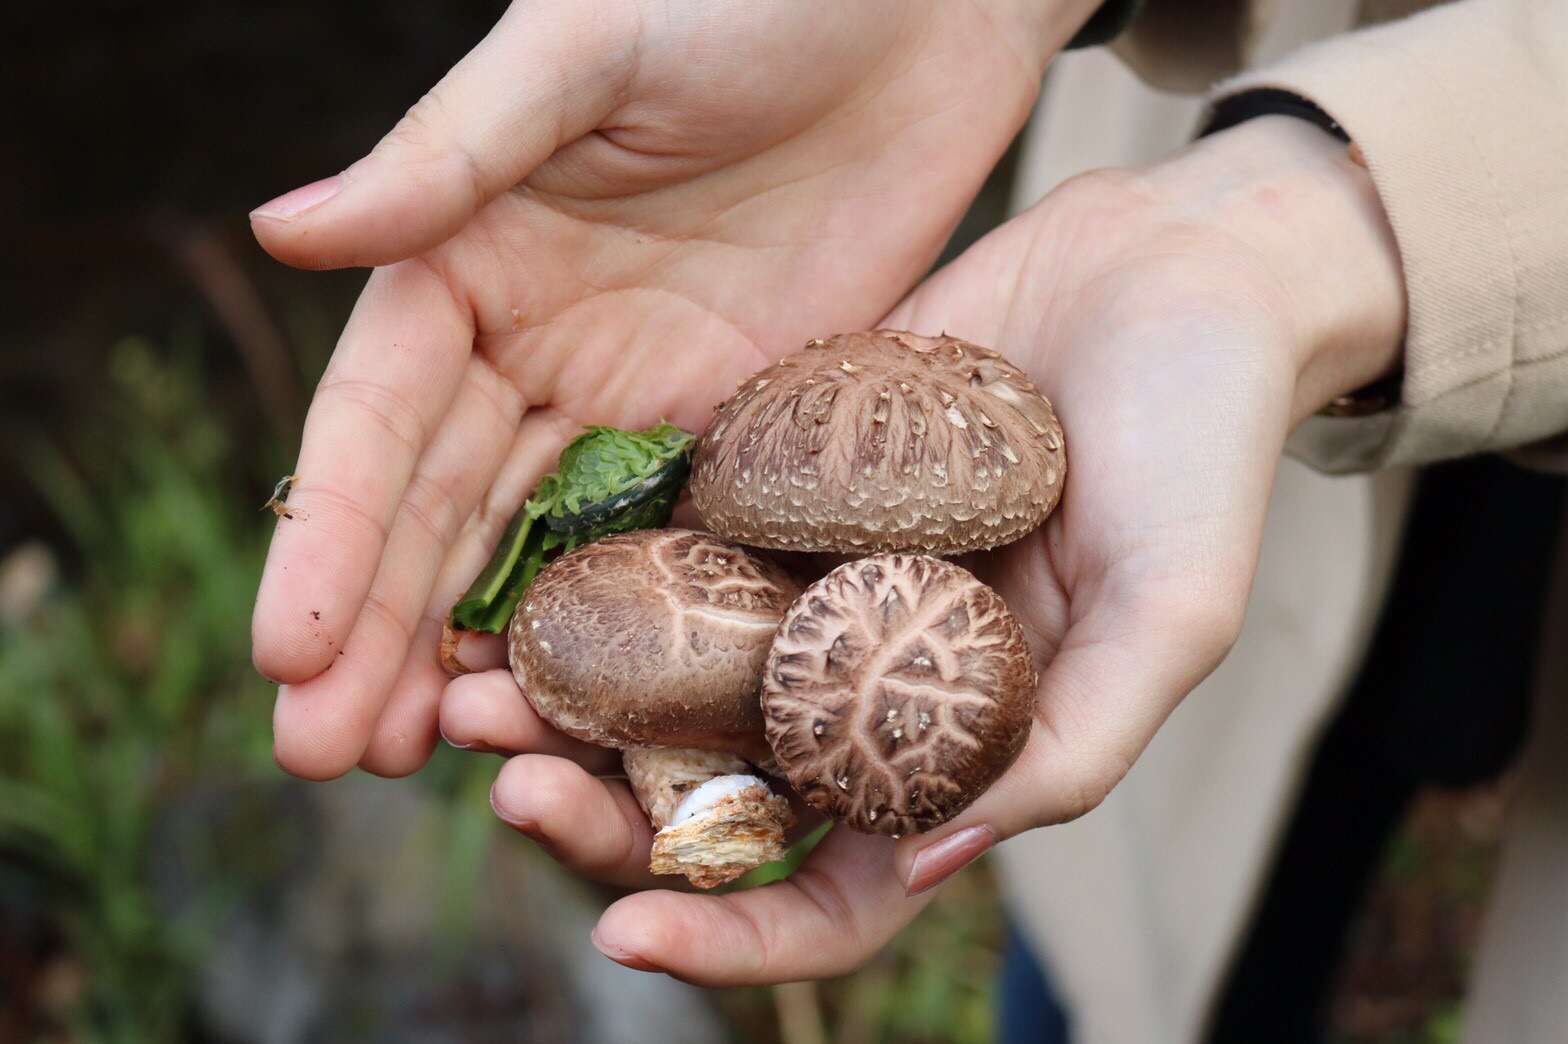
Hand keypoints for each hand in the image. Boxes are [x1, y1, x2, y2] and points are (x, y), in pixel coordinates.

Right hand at [251, 0, 1102, 778]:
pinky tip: (587, 713)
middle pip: (442, 513)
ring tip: (425, 762)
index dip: (330, 536)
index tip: (286, 652)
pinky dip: (623, 632)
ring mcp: (644, 402)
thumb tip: (281, 230)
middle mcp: (541, 349)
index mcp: (471, 262)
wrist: (921, 3)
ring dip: (483, 657)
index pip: (379, 421)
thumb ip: (450, 154)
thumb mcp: (586, 51)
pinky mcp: (747, 433)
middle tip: (325, 757)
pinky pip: (672, 549)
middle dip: (381, 634)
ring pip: (544, 555)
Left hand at [453, 115, 1406, 981]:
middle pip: (713, 796)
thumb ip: (1070, 746)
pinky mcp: (768, 487)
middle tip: (514, 780)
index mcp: (953, 748)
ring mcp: (807, 584)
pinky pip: (662, 548)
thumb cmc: (1202, 447)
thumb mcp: (1172, 612)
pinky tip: (513, 576)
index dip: (736, 933)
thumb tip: (928, 863)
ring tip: (475, 685)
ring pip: (661, 679)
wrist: (1166, 274)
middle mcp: (861, 682)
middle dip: (604, 815)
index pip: (835, 889)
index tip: (632, 928)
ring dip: (566, 700)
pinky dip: (587, 577)